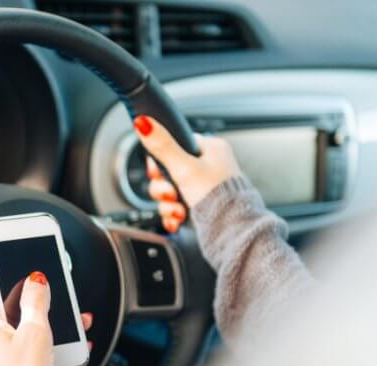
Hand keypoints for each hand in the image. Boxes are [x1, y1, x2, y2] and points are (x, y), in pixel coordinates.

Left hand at [0, 272, 93, 365]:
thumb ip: (35, 302)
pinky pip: (13, 356)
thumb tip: (35, 281)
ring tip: (59, 333)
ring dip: (33, 330)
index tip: (7, 276)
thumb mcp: (35, 332)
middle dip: (22, 308)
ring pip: (8, 335)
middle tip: (41, 307)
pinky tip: (55, 354)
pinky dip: (32, 351)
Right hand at [133, 115, 241, 232]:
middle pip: (168, 172)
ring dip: (168, 204)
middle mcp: (209, 167)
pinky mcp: (201, 206)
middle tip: (170, 194)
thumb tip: (144, 123)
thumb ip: (162, 146)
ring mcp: (204, 188)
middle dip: (164, 189)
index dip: (161, 160)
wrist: (232, 230)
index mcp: (210, 150)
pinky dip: (173, 214)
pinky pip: (176, 207)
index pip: (176, 145)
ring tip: (178, 210)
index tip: (157, 171)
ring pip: (170, 192)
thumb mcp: (184, 168)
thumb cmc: (219, 197)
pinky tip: (177, 219)